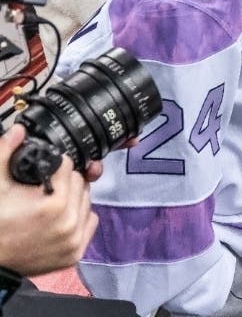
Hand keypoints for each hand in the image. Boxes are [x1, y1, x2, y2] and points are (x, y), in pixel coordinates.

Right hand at [0, 124, 97, 275]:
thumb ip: (4, 155)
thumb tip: (18, 130)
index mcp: (54, 205)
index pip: (68, 168)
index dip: (55, 166)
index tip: (46, 172)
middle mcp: (69, 223)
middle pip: (80, 183)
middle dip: (65, 181)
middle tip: (47, 187)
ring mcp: (74, 240)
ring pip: (87, 201)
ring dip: (74, 197)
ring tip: (52, 201)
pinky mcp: (75, 253)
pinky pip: (91, 221)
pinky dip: (80, 216)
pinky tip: (61, 217)